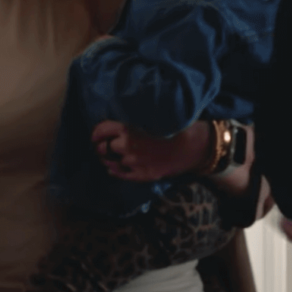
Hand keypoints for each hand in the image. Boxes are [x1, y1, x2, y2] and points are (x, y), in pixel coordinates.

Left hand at [92, 120, 210, 181]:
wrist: (195, 145)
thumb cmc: (175, 125)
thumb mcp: (150, 116)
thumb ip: (131, 121)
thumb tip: (117, 122)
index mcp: (127, 128)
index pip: (101, 130)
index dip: (97, 133)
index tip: (96, 135)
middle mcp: (126, 146)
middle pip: (103, 148)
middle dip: (101, 146)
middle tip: (103, 146)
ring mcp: (134, 162)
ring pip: (110, 162)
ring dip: (108, 158)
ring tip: (109, 157)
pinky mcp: (143, 174)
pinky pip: (121, 174)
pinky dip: (114, 171)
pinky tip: (113, 168)